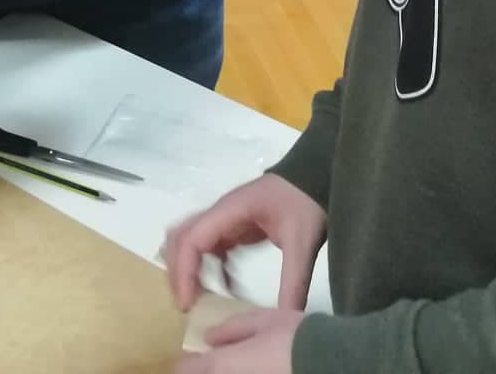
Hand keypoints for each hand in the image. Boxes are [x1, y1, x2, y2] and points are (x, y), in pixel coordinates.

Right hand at [163, 173, 326, 312]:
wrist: (318, 176)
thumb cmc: (306, 203)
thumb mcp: (302, 243)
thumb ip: (293, 282)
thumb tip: (285, 319)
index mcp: (229, 211)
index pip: (191, 240)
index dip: (183, 272)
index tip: (188, 304)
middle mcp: (220, 213)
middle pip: (180, 239)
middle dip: (177, 272)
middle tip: (187, 305)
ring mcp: (226, 219)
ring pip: (190, 241)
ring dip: (188, 269)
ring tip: (199, 300)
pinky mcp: (235, 227)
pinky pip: (211, 249)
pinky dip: (210, 270)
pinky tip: (227, 290)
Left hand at [175, 307, 303, 373]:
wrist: (332, 363)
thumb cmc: (295, 338)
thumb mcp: (262, 321)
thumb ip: (233, 329)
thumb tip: (210, 337)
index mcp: (223, 365)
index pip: (187, 370)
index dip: (185, 364)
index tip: (192, 358)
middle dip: (205, 368)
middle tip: (214, 359)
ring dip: (225, 372)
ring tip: (240, 364)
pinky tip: (259, 368)